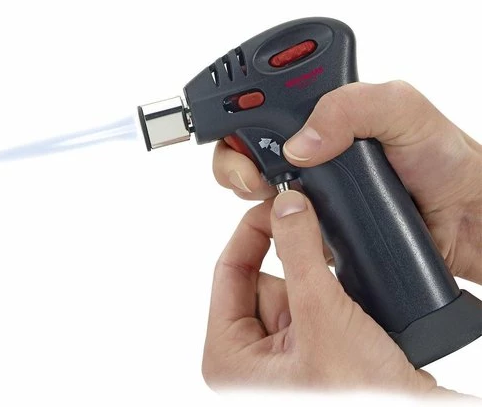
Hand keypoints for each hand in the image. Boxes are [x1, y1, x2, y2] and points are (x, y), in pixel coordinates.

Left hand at [202, 193, 436, 391]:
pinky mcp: (313, 353)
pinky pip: (315, 304)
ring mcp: (283, 357)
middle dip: (298, 271)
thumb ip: (301, 254)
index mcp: (230, 356)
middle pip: (265, 278)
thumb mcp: (322, 318)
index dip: (253, 231)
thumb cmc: (363, 401)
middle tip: (324, 271)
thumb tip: (287, 206)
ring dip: (322, 288)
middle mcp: (252, 358)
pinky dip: (335, 297)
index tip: (278, 205)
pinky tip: (353, 314)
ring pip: (294, 289)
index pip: (229, 269)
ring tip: (345, 314)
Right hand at [213, 81, 481, 283]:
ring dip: (245, 185)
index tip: (241, 123)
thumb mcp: (402, 108)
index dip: (243, 106)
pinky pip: (273, 218)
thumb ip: (351, 107)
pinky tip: (285, 217)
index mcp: (326, 107)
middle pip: (245, 140)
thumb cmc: (442, 156)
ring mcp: (310, 180)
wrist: (462, 218)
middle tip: (254, 170)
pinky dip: (266, 219)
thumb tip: (300, 143)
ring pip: (250, 178)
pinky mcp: (312, 216)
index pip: (267, 95)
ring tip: (271, 192)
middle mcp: (312, 140)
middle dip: (233, 155)